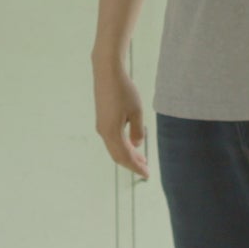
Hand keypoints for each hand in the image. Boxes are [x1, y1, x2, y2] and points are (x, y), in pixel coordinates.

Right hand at [93, 63, 150, 178]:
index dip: (137, 167)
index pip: (125, 157)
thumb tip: (137, 145)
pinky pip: (112, 139)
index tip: (147, 174)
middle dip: (132, 164)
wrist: (107, 73)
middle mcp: (104, 132)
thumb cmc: (123, 90)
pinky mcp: (102, 119)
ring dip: (128, 154)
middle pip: (118, 155)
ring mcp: (101, 126)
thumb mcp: (136, 111)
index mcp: (112, 132)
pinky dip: (122, 146)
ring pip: (114, 148)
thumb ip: (137, 131)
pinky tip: (132, 143)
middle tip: (146, 169)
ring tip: (141, 158)